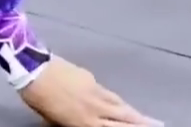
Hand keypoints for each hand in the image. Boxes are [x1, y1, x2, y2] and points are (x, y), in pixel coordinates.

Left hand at [18, 57, 158, 126]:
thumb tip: (85, 122)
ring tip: (148, 118)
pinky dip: (117, 99)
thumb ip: (71, 123)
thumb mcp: (54, 119)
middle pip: (123, 118)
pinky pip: (108, 92)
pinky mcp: (90, 78)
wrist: (33, 70)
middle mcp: (94, 109)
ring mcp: (94, 92)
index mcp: (84, 122)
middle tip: (157, 124)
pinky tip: (121, 102)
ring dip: (134, 112)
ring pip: (119, 104)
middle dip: (141, 123)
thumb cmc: (38, 98)